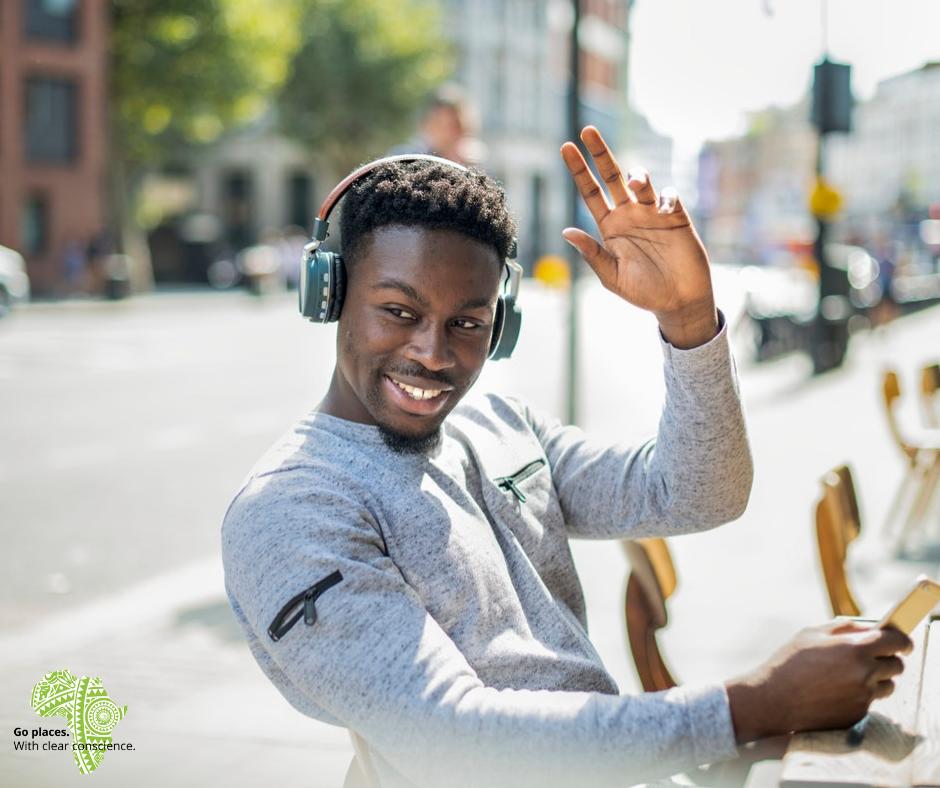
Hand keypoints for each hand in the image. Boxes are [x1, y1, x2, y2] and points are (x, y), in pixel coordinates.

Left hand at [560, 126, 717, 347]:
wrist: (678, 302)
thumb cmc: (643, 292)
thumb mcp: (612, 276)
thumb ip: (592, 254)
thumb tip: (566, 231)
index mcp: (610, 227)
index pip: (591, 193)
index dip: (579, 171)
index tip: (565, 148)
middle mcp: (629, 215)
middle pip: (612, 177)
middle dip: (600, 154)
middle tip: (587, 131)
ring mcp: (652, 214)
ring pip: (641, 183)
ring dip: (636, 176)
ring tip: (634, 181)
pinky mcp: (676, 217)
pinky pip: (668, 196)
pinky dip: (664, 195)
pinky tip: (661, 207)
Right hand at [725, 620, 911, 742]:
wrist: (774, 699)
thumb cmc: (789, 661)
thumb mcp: (811, 633)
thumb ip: (844, 627)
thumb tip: (869, 627)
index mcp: (855, 648)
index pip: (897, 642)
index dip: (901, 640)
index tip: (900, 642)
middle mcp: (865, 674)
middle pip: (897, 665)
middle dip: (888, 659)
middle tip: (871, 657)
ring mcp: (863, 697)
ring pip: (887, 685)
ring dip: (877, 678)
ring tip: (850, 675)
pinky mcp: (858, 714)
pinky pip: (870, 701)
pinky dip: (860, 694)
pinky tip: (836, 690)